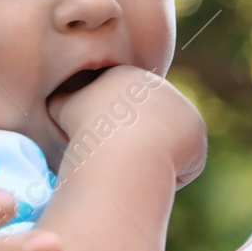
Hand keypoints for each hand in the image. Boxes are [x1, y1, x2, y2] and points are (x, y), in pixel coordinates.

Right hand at [48, 66, 207, 188]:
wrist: (119, 147)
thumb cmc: (84, 132)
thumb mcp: (60, 108)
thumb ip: (62, 100)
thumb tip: (54, 99)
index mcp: (128, 76)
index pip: (123, 110)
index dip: (111, 132)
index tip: (103, 144)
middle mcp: (159, 86)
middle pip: (147, 124)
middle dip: (135, 144)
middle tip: (119, 159)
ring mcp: (182, 106)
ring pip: (166, 143)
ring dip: (153, 158)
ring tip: (135, 164)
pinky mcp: (197, 130)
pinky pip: (184, 161)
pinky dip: (172, 173)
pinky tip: (156, 169)